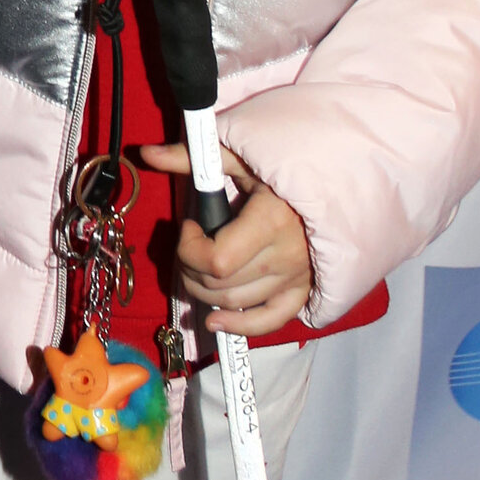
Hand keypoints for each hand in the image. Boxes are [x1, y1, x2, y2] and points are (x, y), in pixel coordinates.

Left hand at [135, 144, 314, 335]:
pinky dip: (239, 326)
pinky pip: (269, 322)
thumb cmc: (280, 168)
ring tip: (199, 267)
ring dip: (203, 291)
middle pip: (219, 283)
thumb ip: (191, 158)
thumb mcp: (238, 156)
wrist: (333, 184)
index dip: (189, 248)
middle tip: (190, 246)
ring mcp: (297, 278)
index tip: (190, 226)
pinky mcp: (302, 292)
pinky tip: (214, 321)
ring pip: (234, 302)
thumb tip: (147, 153)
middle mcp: (286, 256)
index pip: (216, 260)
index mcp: (271, 221)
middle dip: (190, 267)